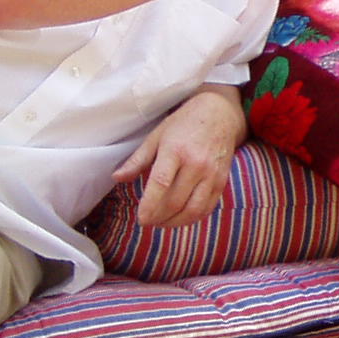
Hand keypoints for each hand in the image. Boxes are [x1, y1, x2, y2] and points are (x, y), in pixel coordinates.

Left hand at [112, 86, 245, 229]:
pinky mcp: (222, 181)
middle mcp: (196, 163)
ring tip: (161, 223)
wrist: (220, 114)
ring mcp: (212, 174)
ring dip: (175, 223)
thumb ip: (137, 160)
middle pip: (175, 201)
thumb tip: (117, 178)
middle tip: (147, 221)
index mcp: (176, 150)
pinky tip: (180, 218)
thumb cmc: (184, 124)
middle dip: (158, 218)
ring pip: (193, 210)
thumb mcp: (156, 136)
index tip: (141, 218)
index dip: (150, 205)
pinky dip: (192, 219)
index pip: (161, 184)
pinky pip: (207, 208)